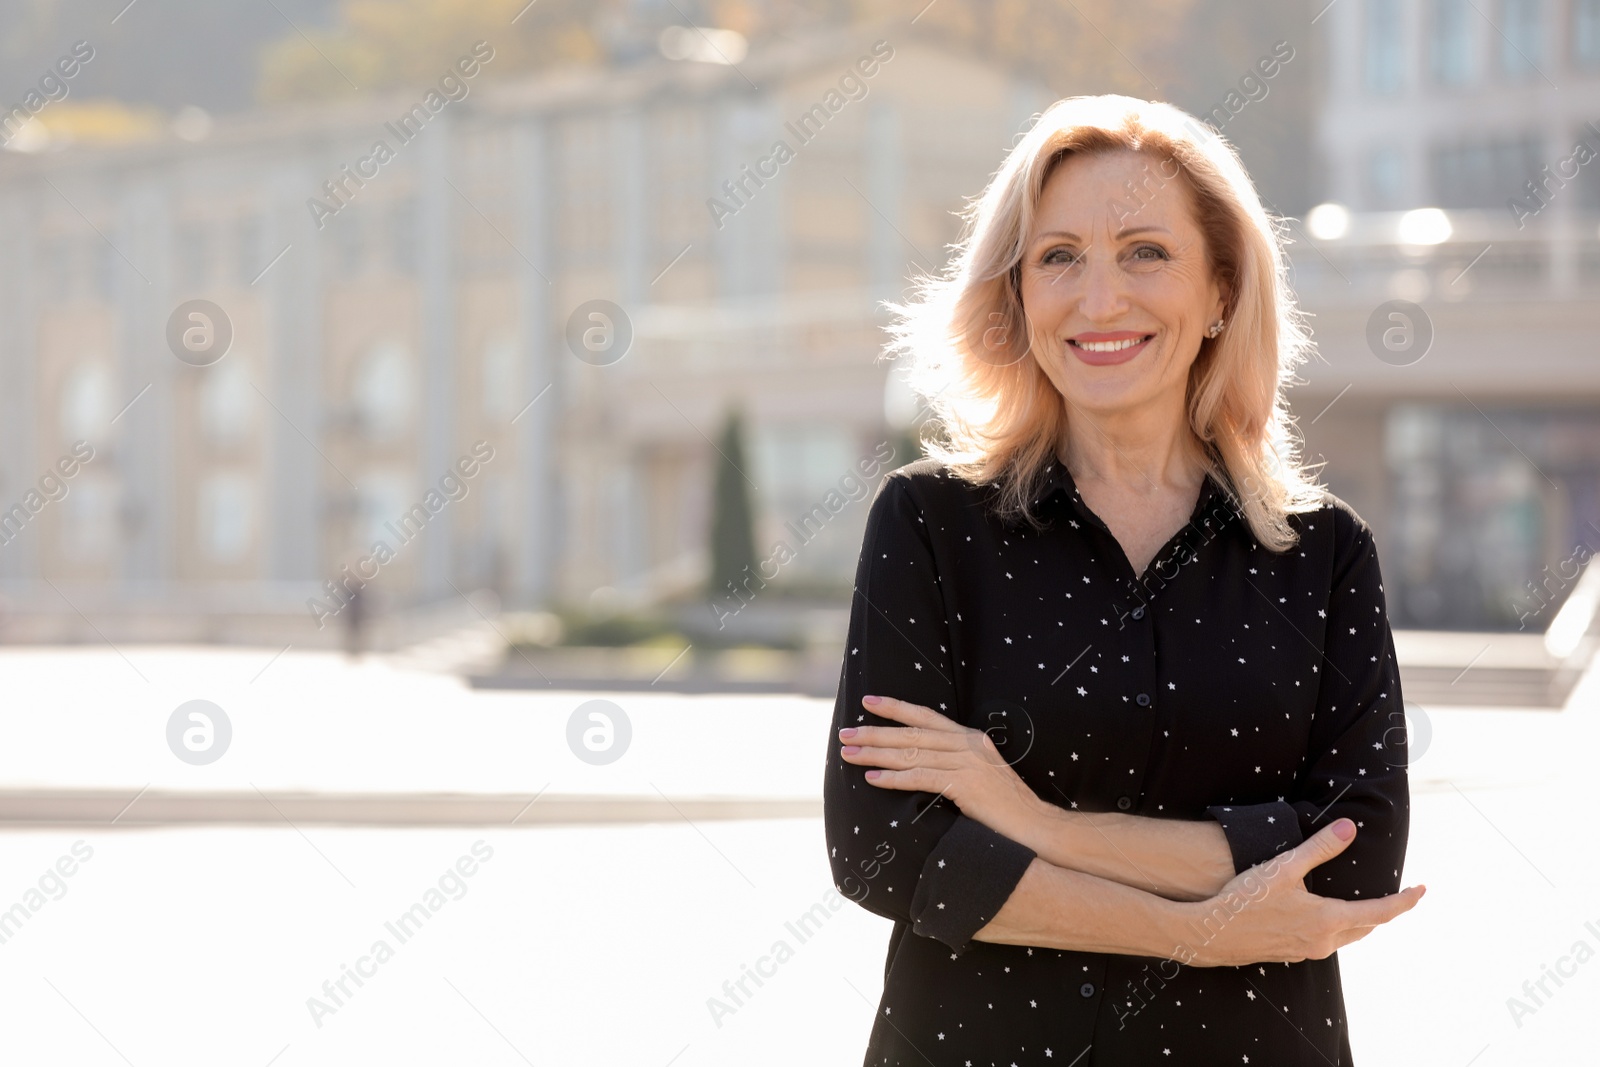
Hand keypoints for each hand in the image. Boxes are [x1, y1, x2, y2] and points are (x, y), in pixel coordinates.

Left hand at [838, 695, 1041, 841]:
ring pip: (912, 754)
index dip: (895, 707)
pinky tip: (873, 779)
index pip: (926, 716)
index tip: (868, 701)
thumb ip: (955, 764)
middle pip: (912, 733)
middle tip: (846, 734)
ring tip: (850, 755)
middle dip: (875, 732)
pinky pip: (921, 777)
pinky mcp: (966, 786)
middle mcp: (968, 745)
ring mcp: (968, 764)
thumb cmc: (1006, 808)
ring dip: (876, 754)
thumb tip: (920, 763)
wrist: (1036, 827)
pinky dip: (895, 778)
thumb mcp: (981, 775)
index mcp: (971, 738)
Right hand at [1174, 818, 1425, 967]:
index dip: (1405, 901)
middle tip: (1397, 895)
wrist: (1212, 934)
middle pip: (1367, 927)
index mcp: (1329, 920)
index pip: (1381, 912)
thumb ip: (1319, 848)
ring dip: (1360, 921)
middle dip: (1384, 911)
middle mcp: (1324, 941)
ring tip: (1365, 905)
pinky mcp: (1292, 954)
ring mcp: (1308, 950)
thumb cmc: (1245, 899)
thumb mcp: (1283, 868)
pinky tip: (1323, 917)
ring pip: (1346, 936)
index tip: (1422, 890)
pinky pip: (1326, 941)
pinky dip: (1337, 928)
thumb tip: (1349, 828)